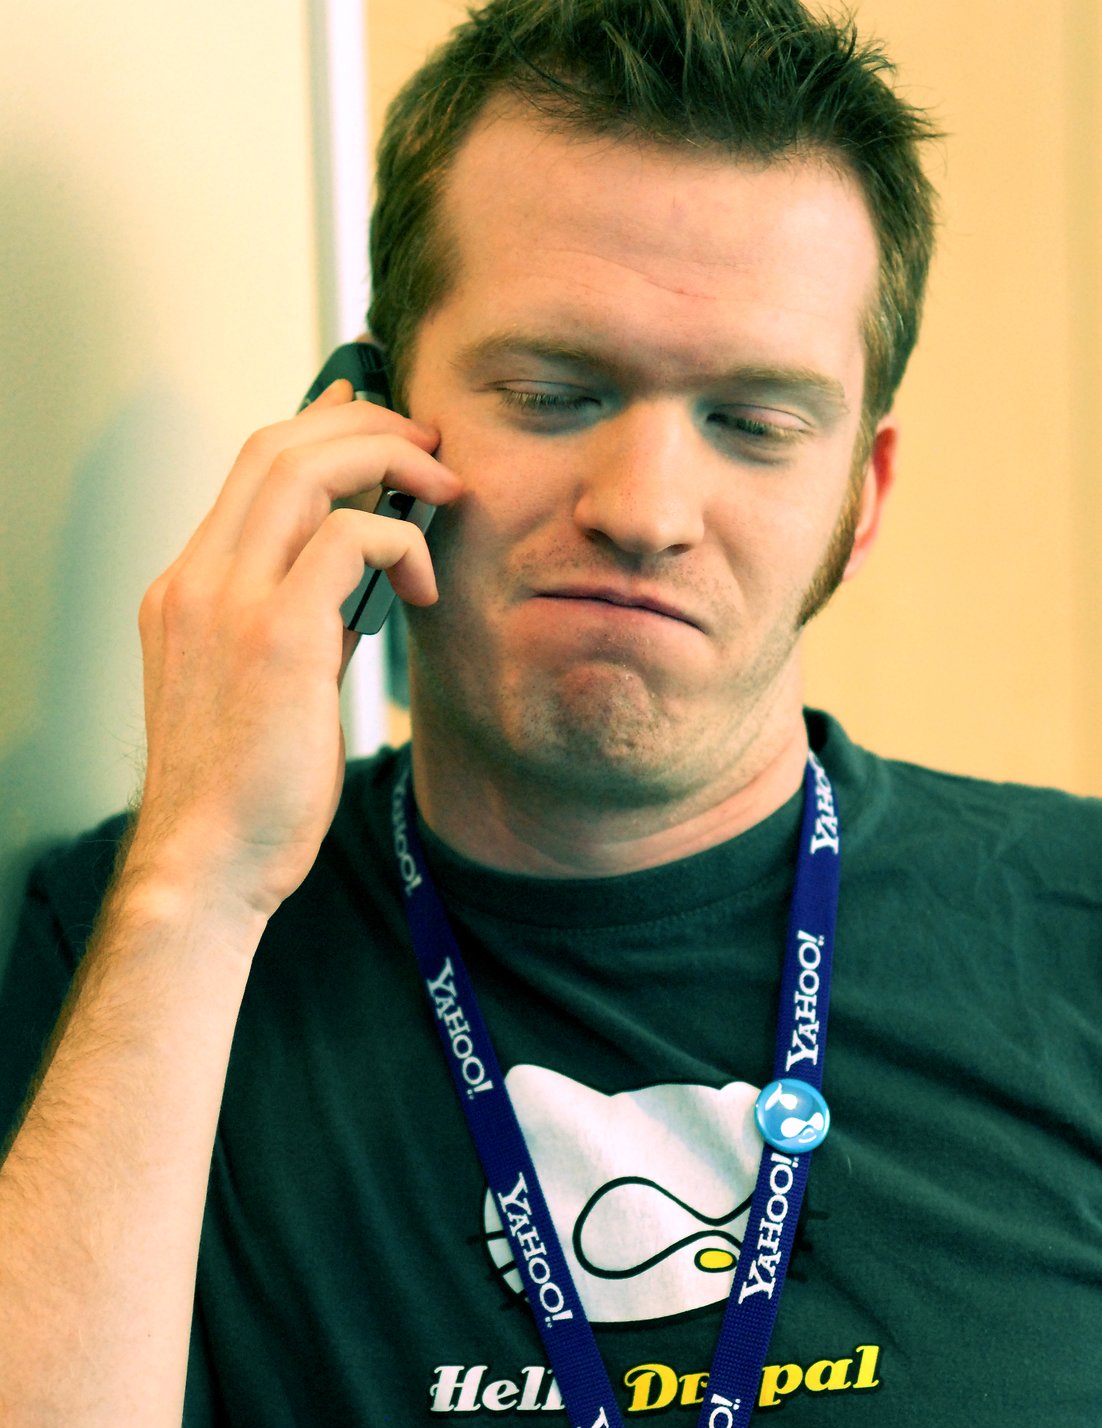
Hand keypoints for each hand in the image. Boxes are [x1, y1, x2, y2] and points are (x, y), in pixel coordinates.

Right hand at [130, 378, 461, 922]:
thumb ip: (296, 628)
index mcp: (187, 591)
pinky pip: (347, 539)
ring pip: (306, 470)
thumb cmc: (242, 796)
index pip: (250, 470)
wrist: (207, 864)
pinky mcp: (276, 637)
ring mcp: (228, 602)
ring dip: (387, 461)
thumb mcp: (259, 692)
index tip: (372, 417)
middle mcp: (197, 581)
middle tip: (428, 445)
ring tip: (441, 488)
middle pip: (275, 447)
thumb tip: (353, 593)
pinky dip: (399, 540)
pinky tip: (425, 580)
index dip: (318, 428)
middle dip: (365, 425)